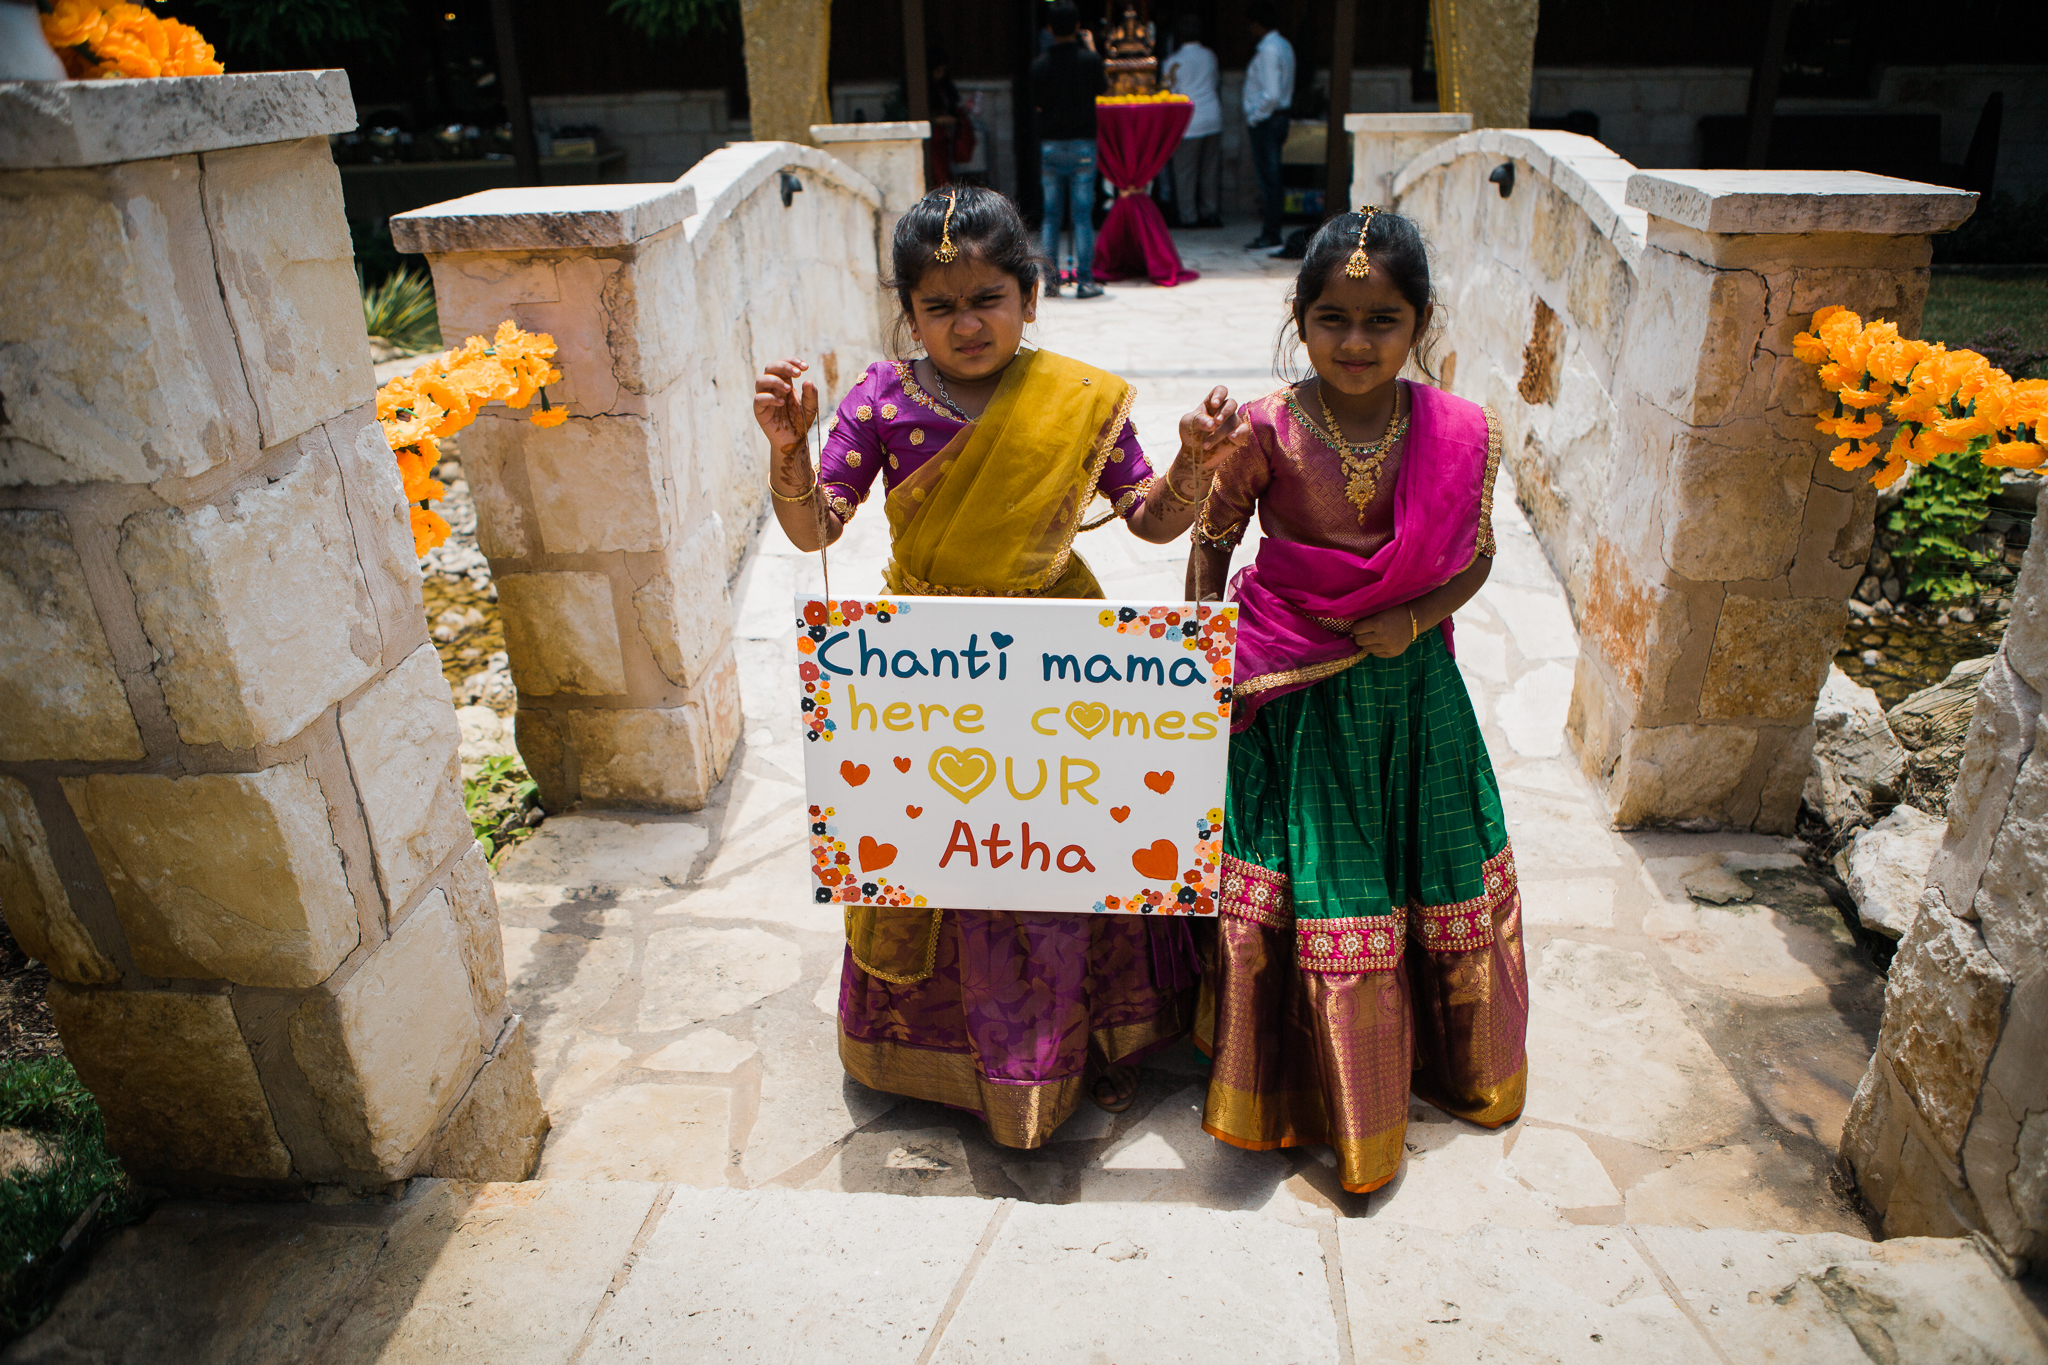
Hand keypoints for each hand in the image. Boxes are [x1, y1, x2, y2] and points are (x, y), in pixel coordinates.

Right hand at [755, 358, 818, 494]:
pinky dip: (770, 398)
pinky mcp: (760, 411)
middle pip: (770, 367)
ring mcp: (764, 398)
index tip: (806, 367)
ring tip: (789, 389)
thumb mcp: (811, 408)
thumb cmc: (801, 422)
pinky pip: (758, 399)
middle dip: (784, 366)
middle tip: (798, 373)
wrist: (794, 441)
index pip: (783, 364)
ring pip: (761, 380)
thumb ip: (811, 396)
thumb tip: (808, 380)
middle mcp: (772, 388)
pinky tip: (782, 402)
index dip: (792, 361)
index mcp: (784, 382)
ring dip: (775, 380)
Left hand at [1177, 385, 1252, 473]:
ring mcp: (1232, 422)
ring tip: (1206, 445)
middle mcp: (1224, 410)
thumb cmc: (1190, 434)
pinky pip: (1245, 430)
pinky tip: (1231, 437)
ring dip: (1219, 433)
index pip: (1220, 391)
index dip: (1220, 395)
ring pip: (1233, 421)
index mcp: (1211, 403)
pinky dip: (1239, 433)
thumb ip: (1198, 420)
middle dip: (1225, 412)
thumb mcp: (1187, 424)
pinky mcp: (1238, 435)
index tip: (1214, 404)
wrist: (1195, 455)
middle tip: (1216, 422)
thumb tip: (1212, 424)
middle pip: (1231, 403)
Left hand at [1349, 609, 1414, 657]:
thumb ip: (1365, 616)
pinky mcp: (1393, 653)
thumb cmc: (1394, 611)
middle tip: (1362, 633)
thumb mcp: (1379, 609)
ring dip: (1367, 643)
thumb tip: (1347, 624)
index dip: (1355, 628)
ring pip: (1367, 649)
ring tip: (1371, 637)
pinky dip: (1375, 648)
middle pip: (1359, 641)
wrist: (1414, 620)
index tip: (1357, 626)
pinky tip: (1379, 642)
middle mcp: (1382, 636)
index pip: (1356, 630)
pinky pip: (1376, 654)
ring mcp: (1388, 646)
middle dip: (1358, 636)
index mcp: (1378, 623)